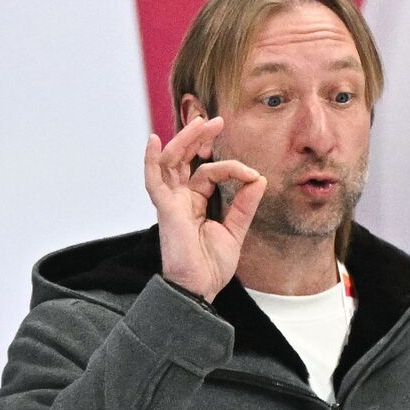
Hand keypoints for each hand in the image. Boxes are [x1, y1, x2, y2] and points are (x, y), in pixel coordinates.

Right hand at [144, 115, 266, 300]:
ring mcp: (170, 203)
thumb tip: (259, 178)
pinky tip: (154, 140)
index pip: (209, 172)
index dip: (230, 167)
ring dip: (184, 140)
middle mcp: (180, 199)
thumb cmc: (211, 266)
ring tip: (200, 123)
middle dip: (199, 137)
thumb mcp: (235, 230)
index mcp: (196, 203)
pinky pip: (153, 181)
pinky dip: (150, 160)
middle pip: (184, 159)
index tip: (251, 174)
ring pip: (171, 162)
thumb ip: (245, 204)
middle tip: (216, 121)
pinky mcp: (165, 210)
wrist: (199, 289)